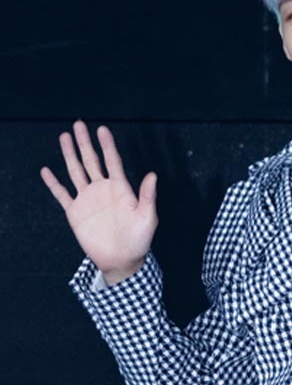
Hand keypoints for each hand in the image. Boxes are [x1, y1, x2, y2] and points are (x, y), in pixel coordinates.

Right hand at [40, 120, 157, 283]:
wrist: (121, 260)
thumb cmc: (138, 240)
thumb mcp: (147, 218)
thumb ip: (148, 196)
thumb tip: (153, 175)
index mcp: (120, 189)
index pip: (112, 161)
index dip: (107, 145)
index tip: (102, 129)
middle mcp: (102, 190)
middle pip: (92, 161)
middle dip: (85, 143)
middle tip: (79, 124)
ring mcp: (88, 200)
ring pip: (76, 172)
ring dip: (70, 155)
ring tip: (64, 137)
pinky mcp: (76, 213)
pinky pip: (62, 194)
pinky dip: (54, 183)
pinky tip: (47, 171)